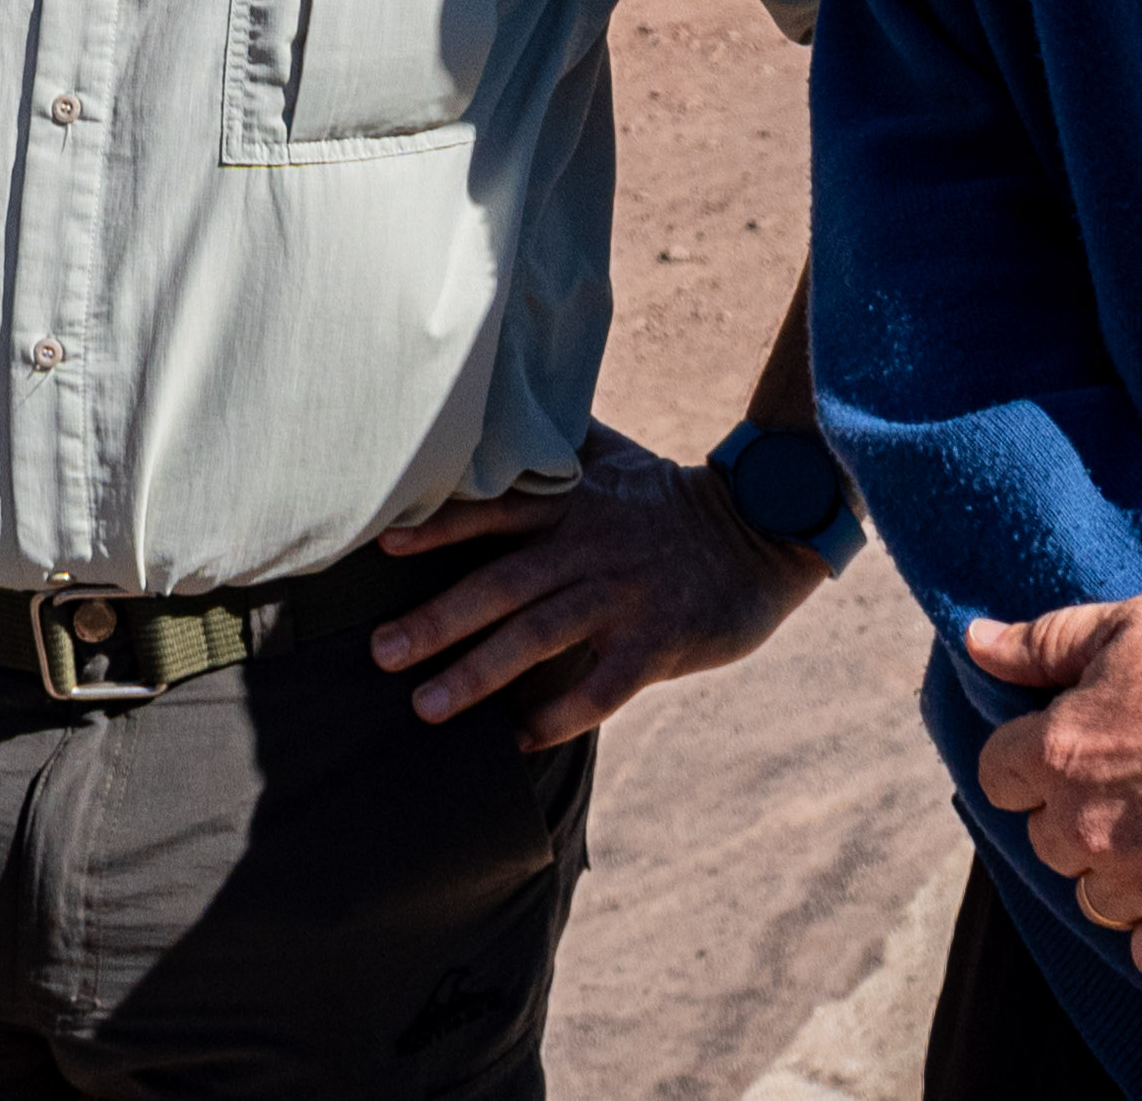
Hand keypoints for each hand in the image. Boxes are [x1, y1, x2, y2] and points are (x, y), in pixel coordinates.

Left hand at [369, 428, 828, 749]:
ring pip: (540, 638)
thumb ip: (552, 442)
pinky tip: (518, 739)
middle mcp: (589, 547)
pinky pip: (601, 688)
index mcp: (571, 503)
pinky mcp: (659, 642)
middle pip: (503, 584)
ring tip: (426, 707)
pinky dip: (558, 716)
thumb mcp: (611, 456)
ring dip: (480, 675)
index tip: (383, 546)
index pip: (494, 511)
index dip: (440, 527)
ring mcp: (624, 597)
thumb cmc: (666, 497)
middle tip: (381, 651)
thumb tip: (495, 402)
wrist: (760, 533)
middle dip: (438, 620)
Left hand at [970, 591, 1141, 980]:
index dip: (1035, 762)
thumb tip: (974, 642)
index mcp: (1060, 751)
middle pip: (1050, 840)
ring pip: (1099, 899)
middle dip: (1084, 818)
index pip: (998, 776)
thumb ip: (1046, 643)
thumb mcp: (1139, 625)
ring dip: (1129, 876)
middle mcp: (1087, 828)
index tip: (1080, 755)